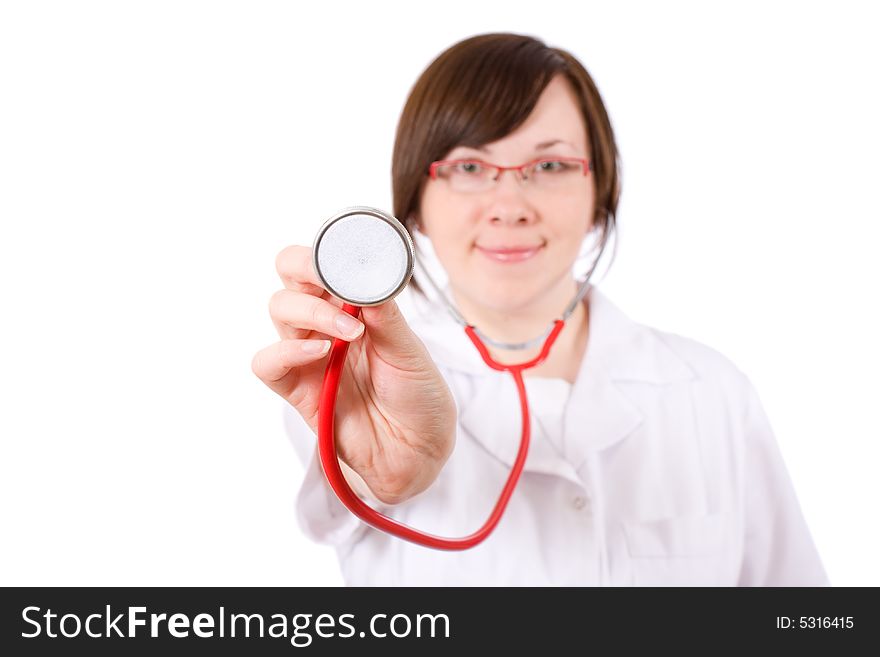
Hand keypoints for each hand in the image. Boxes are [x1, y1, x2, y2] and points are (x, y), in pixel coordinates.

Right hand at [252, 245, 456, 504]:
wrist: (418, 451)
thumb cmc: (418, 396)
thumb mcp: (411, 351)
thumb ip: (385, 317)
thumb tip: (370, 279)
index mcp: (356, 304)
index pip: (325, 261)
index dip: (327, 250)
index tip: (347, 258)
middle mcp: (327, 322)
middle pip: (290, 273)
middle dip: (305, 266)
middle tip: (333, 282)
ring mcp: (309, 353)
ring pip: (279, 309)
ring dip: (310, 312)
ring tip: (349, 332)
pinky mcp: (297, 389)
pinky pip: (268, 363)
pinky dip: (286, 352)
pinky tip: (320, 355)